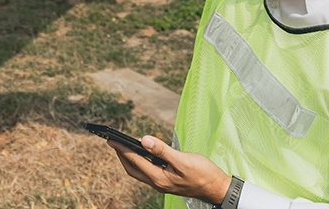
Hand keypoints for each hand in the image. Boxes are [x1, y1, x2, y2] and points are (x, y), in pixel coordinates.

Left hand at [108, 135, 230, 204]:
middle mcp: (157, 182)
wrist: (217, 188)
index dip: (122, 149)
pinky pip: (148, 171)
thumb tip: (143, 140)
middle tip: (113, 142)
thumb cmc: (203, 174)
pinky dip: (141, 161)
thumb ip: (162, 150)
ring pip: (139, 171)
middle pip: (132, 169)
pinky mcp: (167, 181)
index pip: (134, 161)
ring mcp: (162, 183)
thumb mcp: (183, 160)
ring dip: (130, 159)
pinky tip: (143, 153)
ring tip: (124, 146)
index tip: (111, 139)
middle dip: (121, 155)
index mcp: (159, 178)